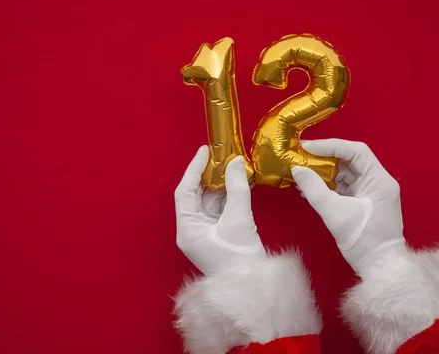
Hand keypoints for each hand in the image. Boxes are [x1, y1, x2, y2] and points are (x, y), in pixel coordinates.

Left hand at [175, 146, 265, 274]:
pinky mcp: (219, 236)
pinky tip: (239, 184)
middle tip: (222, 156)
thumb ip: (237, 187)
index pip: (185, 191)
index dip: (195, 169)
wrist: (253, 288)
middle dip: (210, 175)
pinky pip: (220, 211)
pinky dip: (229, 197)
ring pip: (210, 202)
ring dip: (221, 185)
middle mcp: (192, 230)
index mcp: (187, 229)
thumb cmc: (239, 258)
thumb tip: (235, 162)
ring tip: (233, 166)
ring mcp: (205, 234)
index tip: (206, 151)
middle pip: (197, 195)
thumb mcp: (238, 218)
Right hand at [291, 139, 405, 275]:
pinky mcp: (365, 205)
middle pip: (350, 161)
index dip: (331, 145)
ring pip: (346, 175)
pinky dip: (329, 188)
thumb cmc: (363, 240)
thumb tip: (297, 169)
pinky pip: (345, 189)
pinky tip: (310, 191)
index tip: (307, 148)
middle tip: (301, 159)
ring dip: (325, 175)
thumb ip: (314, 189)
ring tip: (302, 175)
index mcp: (379, 179)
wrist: (381, 269)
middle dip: (325, 160)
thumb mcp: (335, 213)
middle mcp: (378, 182)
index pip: (355, 151)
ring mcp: (372, 194)